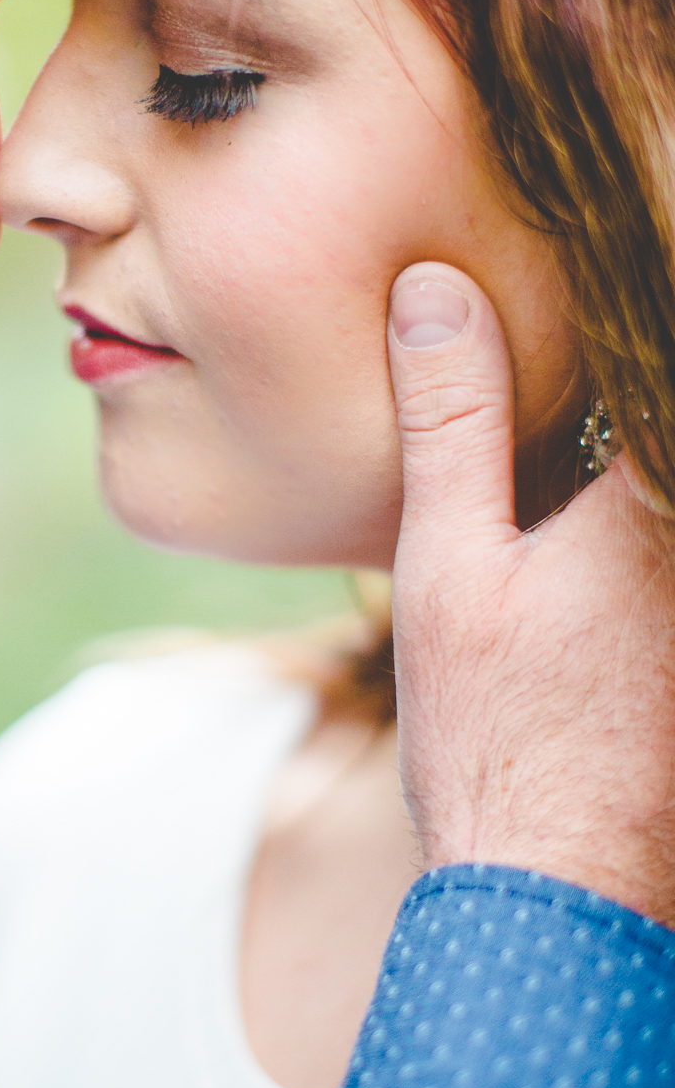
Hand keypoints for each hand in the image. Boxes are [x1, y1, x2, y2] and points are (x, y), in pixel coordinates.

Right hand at [387, 261, 674, 926]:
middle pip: (654, 409)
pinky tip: (590, 520)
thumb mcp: (450, 563)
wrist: (558, 896)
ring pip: (653, 480)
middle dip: (633, 354)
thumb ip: (452, 421)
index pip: (658, 352)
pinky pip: (656, 546)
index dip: (645, 271)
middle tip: (641, 256)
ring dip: (624, 427)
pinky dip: (628, 492)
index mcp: (651, 505)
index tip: (638, 191)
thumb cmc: (495, 733)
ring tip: (558, 480)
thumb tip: (434, 290)